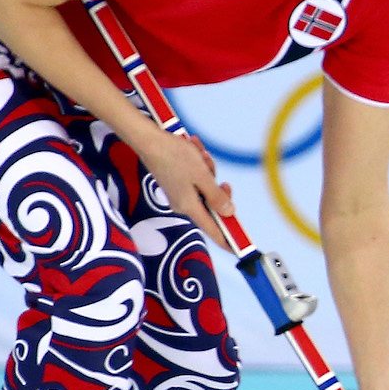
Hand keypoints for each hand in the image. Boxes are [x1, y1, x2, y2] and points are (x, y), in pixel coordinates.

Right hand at [135, 129, 234, 247]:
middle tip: (216, 174)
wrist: (150, 140)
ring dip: (208, 171)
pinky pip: (196, 179)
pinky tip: (194, 151)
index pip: (213, 230)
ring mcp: (179, 194)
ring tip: (199, 154)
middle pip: (212, 204)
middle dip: (217, 187)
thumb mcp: (203, 177)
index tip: (238, 249)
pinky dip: (199, 166)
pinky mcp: (176, 183)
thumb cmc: (176, 157)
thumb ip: (216, 197)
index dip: (227, 239)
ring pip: (206, 188)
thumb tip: (229, 212)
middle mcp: (183, 204)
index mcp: (189, 207)